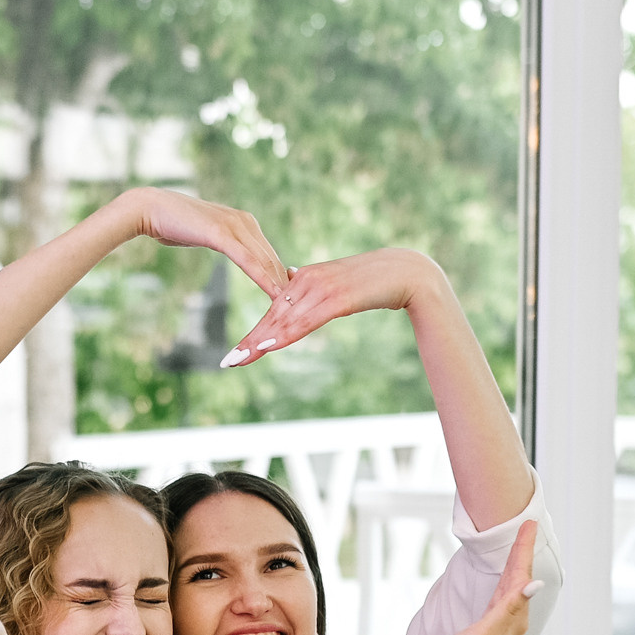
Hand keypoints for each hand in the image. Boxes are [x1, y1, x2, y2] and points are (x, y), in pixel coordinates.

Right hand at [125, 188, 290, 297]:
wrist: (151, 209)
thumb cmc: (175, 224)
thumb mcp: (206, 234)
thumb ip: (224, 241)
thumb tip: (232, 250)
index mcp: (244, 222)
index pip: (270, 255)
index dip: (282, 279)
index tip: (294, 300)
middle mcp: (245, 222)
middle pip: (273, 260)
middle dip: (287, 286)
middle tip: (302, 310)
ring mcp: (235, 226)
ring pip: (265, 262)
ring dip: (280, 287)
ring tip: (295, 309)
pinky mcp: (222, 234)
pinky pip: (249, 262)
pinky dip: (264, 279)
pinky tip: (274, 295)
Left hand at [219, 248, 439, 366]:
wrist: (406, 272)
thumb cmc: (375, 281)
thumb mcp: (337, 286)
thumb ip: (314, 291)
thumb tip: (293, 285)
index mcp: (304, 277)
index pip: (274, 310)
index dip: (255, 332)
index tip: (237, 352)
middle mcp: (306, 279)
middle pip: (273, 317)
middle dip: (250, 342)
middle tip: (228, 362)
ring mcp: (321, 288)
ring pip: (285, 321)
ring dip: (261, 342)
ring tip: (240, 360)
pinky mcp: (337, 297)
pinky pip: (306, 320)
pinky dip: (286, 334)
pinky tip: (269, 347)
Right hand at [425, 522, 542, 634]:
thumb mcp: (486, 632)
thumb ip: (511, 607)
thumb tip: (535, 585)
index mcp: (515, 620)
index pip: (522, 577)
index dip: (524, 550)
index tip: (529, 525)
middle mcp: (513, 623)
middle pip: (520, 579)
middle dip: (523, 552)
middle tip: (528, 526)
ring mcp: (501, 627)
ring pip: (512, 587)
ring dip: (516, 565)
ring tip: (519, 545)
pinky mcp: (488, 630)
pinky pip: (502, 598)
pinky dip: (506, 581)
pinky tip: (506, 580)